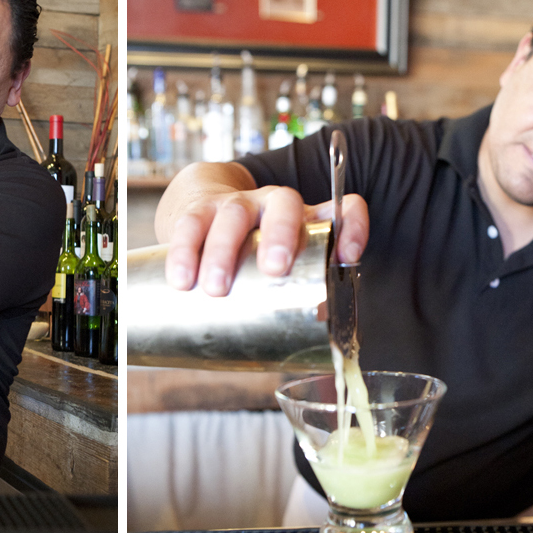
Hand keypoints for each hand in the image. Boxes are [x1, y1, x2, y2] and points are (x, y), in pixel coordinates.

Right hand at [165, 185, 368, 296]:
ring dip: (223, 250)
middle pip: (283, 205)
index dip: (352, 226)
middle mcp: (272, 203)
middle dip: (279, 236)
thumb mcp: (281, 260)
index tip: (348, 255)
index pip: (341, 208)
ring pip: (232, 215)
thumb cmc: (251, 247)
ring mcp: (234, 204)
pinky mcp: (198, 211)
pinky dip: (184, 251)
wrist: (200, 206)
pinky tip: (180, 278)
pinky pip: (191, 225)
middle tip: (273, 270)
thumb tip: (313, 329)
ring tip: (214, 288)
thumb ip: (297, 289)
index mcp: (304, 217)